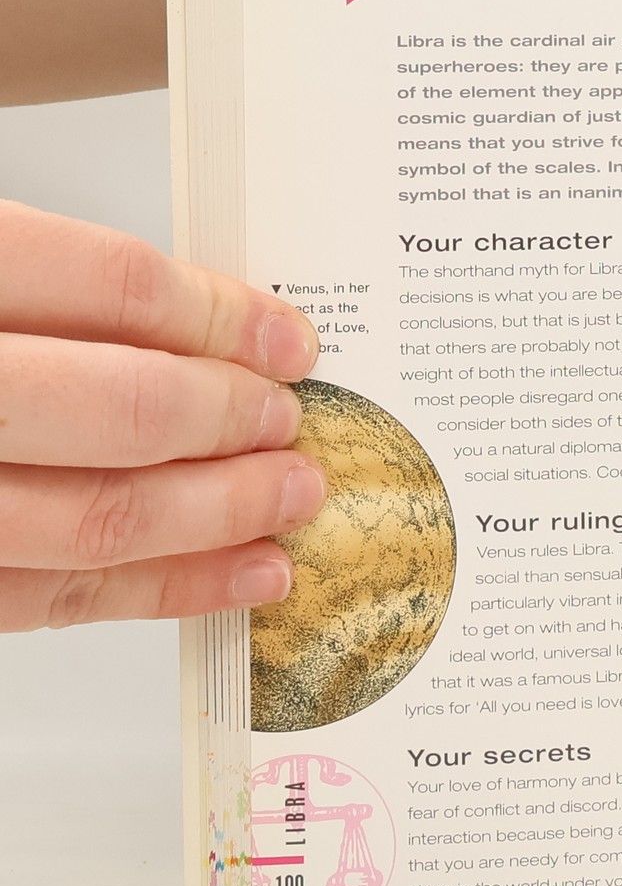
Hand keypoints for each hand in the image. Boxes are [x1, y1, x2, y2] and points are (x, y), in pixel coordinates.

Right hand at [0, 201, 325, 629]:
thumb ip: (61, 287)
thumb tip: (205, 321)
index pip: (114, 284)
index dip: (222, 315)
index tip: (289, 341)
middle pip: (125, 407)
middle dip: (235, 419)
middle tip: (290, 424)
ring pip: (102, 520)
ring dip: (224, 512)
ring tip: (295, 496)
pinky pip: (62, 600)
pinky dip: (170, 588)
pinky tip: (246, 572)